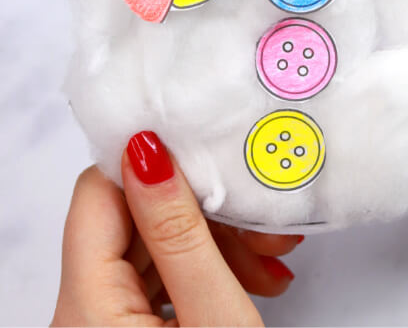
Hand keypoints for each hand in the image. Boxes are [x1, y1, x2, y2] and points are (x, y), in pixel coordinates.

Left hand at [52, 132, 302, 325]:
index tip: (209, 156)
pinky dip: (205, 272)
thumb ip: (180, 234)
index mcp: (87, 310)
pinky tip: (254, 278)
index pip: (98, 193)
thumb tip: (148, 151)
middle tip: (262, 221)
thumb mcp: (215, 321)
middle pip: (130, 221)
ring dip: (214, 242)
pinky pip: (158, 282)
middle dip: (202, 212)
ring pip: (150, 248)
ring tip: (272, 259)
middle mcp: (80, 317)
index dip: (152, 166)